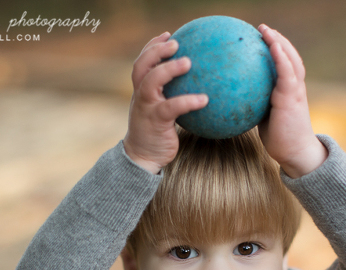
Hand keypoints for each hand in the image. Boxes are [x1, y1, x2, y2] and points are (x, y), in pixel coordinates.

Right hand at [123, 32, 208, 173]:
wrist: (142, 158)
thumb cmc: (156, 134)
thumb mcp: (161, 112)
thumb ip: (171, 98)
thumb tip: (198, 87)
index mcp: (141, 91)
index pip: (142, 62)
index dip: (152, 46)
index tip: (168, 35)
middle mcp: (140, 96)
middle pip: (141, 66)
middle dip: (156, 50)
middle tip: (175, 42)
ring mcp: (146, 108)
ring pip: (151, 82)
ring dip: (168, 69)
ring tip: (188, 62)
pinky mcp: (155, 122)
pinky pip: (172, 108)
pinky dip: (188, 101)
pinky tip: (205, 99)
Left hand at [257, 25, 326, 177]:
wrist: (296, 153)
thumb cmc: (280, 138)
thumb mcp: (266, 118)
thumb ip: (257, 105)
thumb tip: (235, 99)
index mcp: (289, 91)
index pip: (285, 65)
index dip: (277, 50)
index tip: (263, 39)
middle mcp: (295, 87)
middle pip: (290, 56)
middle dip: (278, 40)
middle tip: (262, 29)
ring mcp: (295, 91)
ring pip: (290, 60)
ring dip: (279, 42)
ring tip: (266, 30)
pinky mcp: (291, 97)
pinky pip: (287, 73)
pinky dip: (281, 57)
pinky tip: (271, 46)